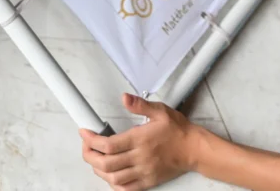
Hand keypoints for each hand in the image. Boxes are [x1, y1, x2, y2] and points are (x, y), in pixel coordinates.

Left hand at [80, 94, 199, 190]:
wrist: (194, 149)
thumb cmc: (178, 131)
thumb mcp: (160, 111)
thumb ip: (140, 105)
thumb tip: (125, 98)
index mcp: (140, 139)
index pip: (108, 145)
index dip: (91, 140)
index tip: (85, 133)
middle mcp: (139, 157)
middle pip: (106, 163)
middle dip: (89, 155)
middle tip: (86, 146)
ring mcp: (143, 172)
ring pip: (113, 178)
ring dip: (99, 170)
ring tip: (95, 159)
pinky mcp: (148, 181)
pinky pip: (127, 188)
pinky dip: (114, 184)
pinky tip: (110, 176)